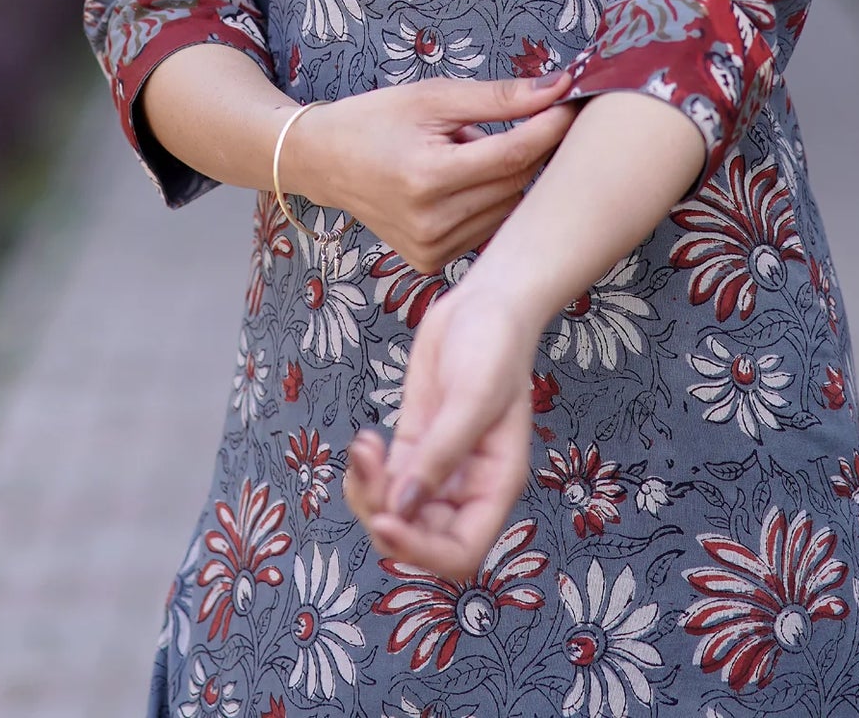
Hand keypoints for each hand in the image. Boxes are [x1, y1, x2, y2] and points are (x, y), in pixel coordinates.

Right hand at [283, 71, 574, 276]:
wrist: (323, 161)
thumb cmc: (376, 119)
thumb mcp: (433, 97)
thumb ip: (498, 98)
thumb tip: (557, 88)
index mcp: (428, 177)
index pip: (512, 156)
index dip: (548, 129)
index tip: (571, 106)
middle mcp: (431, 222)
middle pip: (514, 183)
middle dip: (531, 148)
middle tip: (530, 117)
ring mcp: (432, 249)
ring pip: (506, 208)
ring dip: (507, 176)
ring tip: (471, 151)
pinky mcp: (432, 263)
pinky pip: (487, 228)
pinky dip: (489, 200)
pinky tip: (463, 180)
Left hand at [344, 278, 538, 580]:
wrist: (484, 304)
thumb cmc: (493, 346)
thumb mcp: (472, 396)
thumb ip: (440, 454)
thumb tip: (403, 508)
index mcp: (495, 486)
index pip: (460, 553)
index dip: (421, 550)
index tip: (386, 519)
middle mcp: (466, 488)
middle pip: (420, 540)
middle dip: (385, 516)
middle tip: (369, 465)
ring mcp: (438, 469)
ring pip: (396, 514)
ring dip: (369, 493)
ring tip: (364, 447)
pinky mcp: (414, 447)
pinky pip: (385, 484)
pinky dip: (366, 474)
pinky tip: (364, 442)